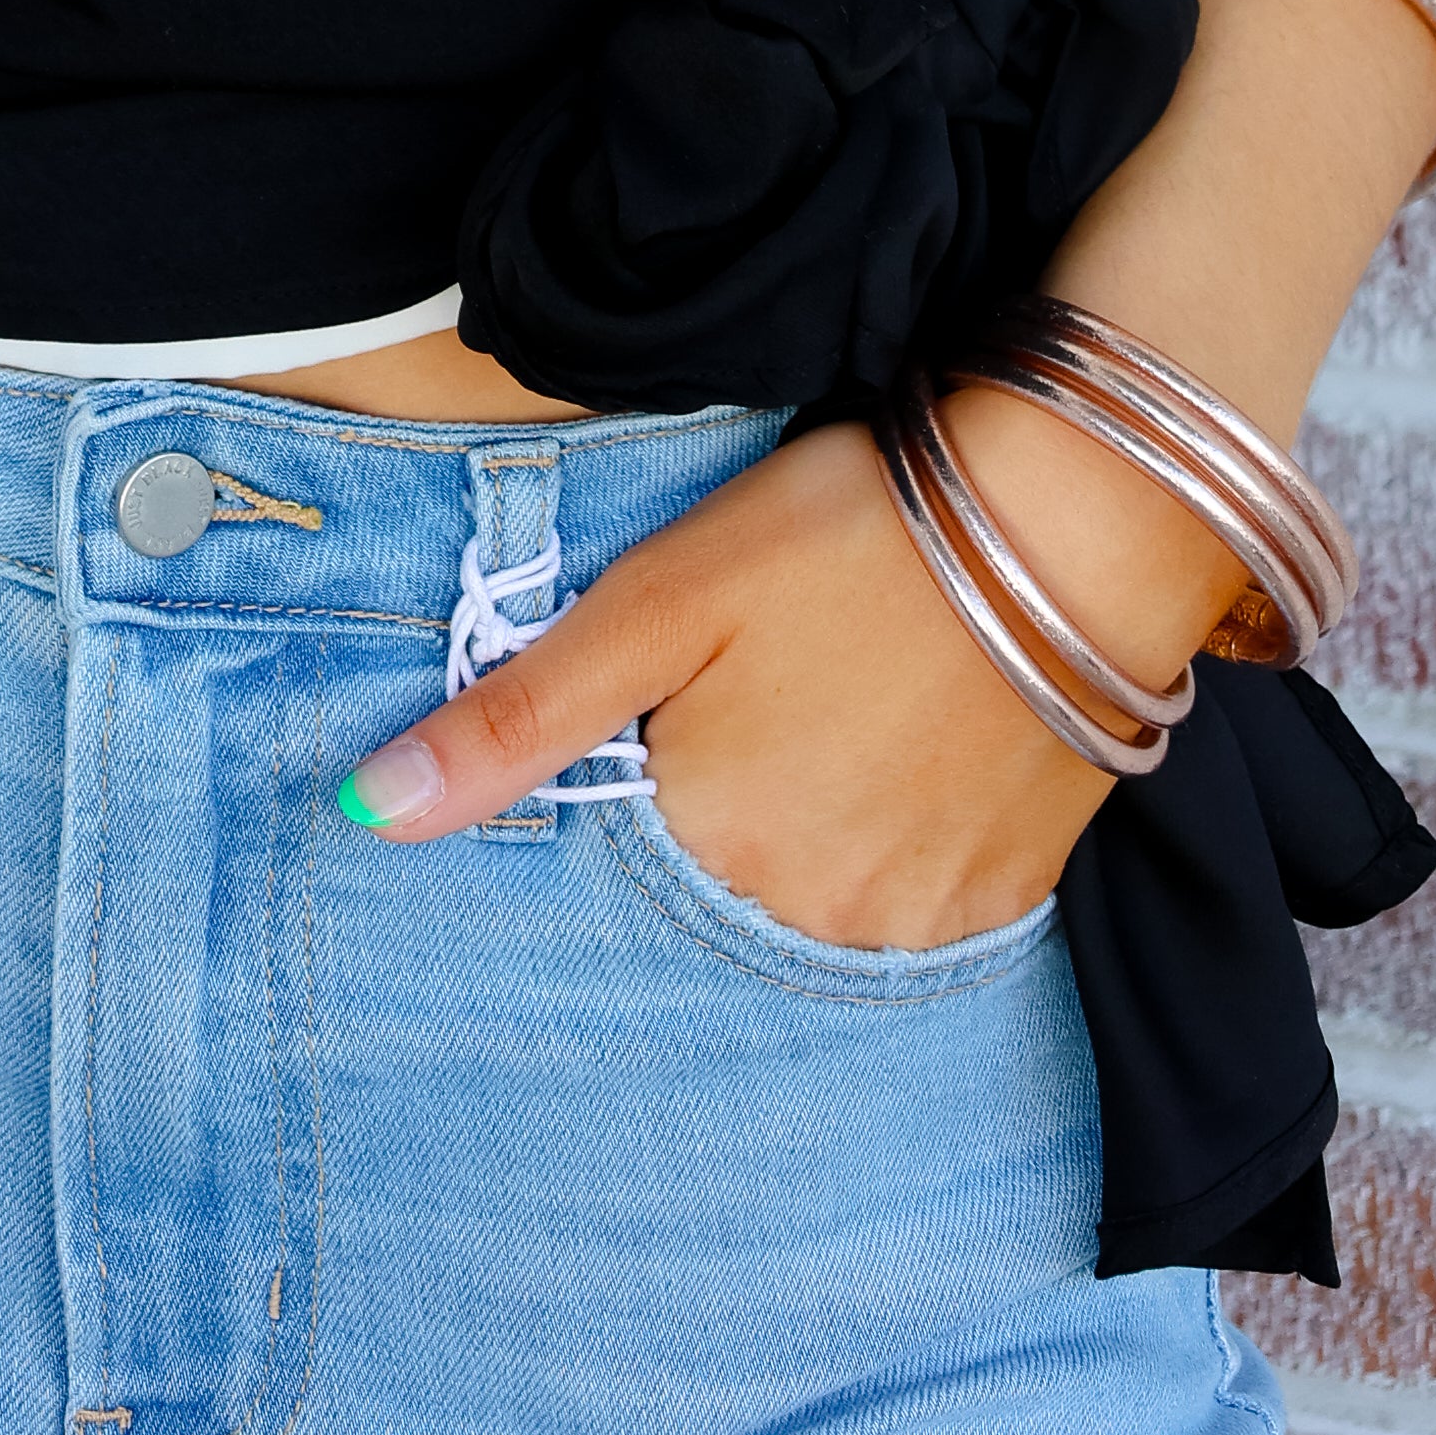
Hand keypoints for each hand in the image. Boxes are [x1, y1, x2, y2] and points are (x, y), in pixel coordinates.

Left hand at [338, 416, 1117, 946]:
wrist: (1074, 512)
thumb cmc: (847, 533)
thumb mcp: (658, 604)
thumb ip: (515, 720)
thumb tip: (361, 815)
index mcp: (716, 852)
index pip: (623, 852)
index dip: (642, 760)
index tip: (682, 693)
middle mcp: (817, 921)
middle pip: (722, 875)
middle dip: (726, 789)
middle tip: (775, 673)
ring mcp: (924, 922)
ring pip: (817, 889)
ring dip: (813, 814)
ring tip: (843, 690)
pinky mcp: (1012, 896)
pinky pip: (915, 895)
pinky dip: (898, 829)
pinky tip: (907, 731)